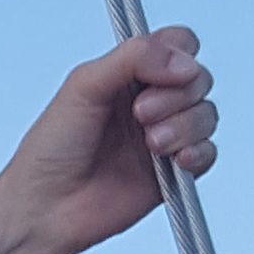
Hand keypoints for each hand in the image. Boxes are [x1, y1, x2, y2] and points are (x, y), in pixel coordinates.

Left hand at [0, 25, 215, 253]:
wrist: (45, 208)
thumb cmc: (51, 148)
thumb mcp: (83, 85)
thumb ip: (133, 58)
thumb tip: (184, 62)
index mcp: (128, 75)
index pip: (178, 46)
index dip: (180, 55)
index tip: (160, 73)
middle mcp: (150, 102)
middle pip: (199, 79)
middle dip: (177, 95)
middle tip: (140, 114)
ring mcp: (163, 137)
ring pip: (206, 115)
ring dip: (184, 125)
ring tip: (150, 143)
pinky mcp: (172, 173)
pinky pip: (207, 153)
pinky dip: (198, 152)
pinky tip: (175, 160)